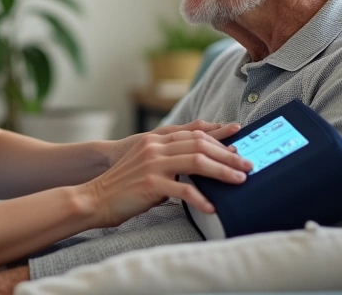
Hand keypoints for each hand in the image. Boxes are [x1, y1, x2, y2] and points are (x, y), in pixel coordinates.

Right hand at [85, 126, 252, 227]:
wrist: (95, 198)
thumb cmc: (123, 187)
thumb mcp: (147, 167)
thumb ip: (169, 164)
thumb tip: (197, 171)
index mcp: (155, 141)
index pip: (194, 134)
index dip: (218, 138)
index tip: (238, 143)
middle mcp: (155, 148)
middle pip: (200, 145)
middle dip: (227, 155)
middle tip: (247, 165)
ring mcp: (153, 165)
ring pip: (197, 162)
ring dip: (222, 171)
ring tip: (239, 181)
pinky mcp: (151, 184)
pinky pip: (183, 190)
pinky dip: (201, 199)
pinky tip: (212, 207)